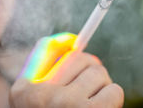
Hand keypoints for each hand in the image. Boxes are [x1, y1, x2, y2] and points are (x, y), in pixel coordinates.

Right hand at [9, 51, 123, 107]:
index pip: (63, 57)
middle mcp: (55, 101)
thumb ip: (41, 60)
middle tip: (86, 79)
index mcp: (32, 93)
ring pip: (103, 76)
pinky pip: (115, 92)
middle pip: (87, 63)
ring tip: (90, 98)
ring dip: (100, 84)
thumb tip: (70, 40)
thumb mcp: (27, 93)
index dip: (75, 51)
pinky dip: (110, 97)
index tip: (77, 44)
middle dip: (90, 68)